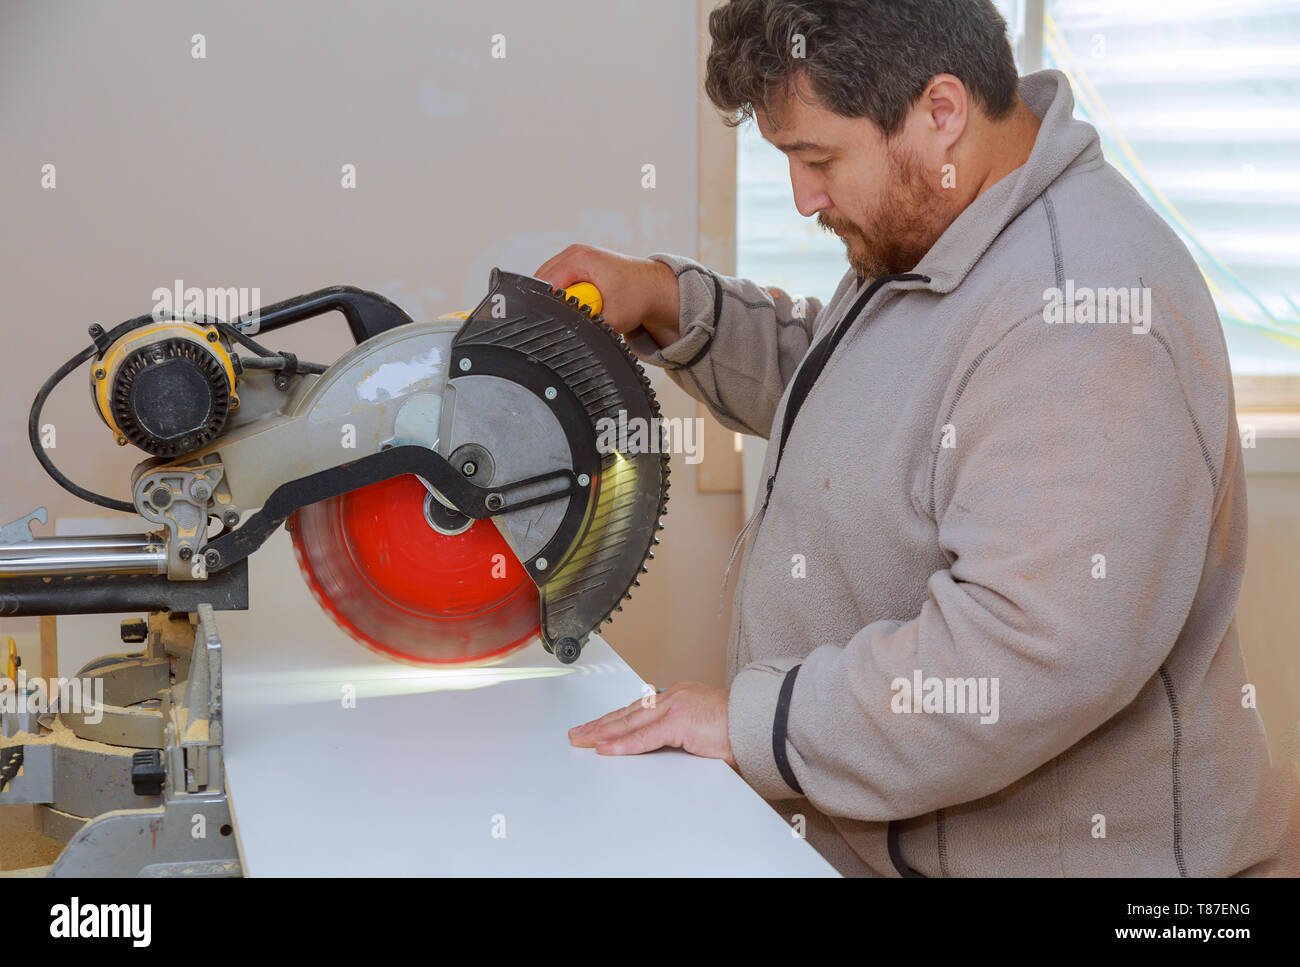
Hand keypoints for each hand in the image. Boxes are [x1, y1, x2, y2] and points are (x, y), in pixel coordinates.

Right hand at [535, 243, 680, 347]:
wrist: (654, 288)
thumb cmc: (639, 297)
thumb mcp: (612, 318)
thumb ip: (586, 324)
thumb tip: (568, 331)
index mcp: (580, 259)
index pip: (545, 283)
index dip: (547, 305)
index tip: (553, 321)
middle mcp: (575, 252)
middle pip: (543, 279)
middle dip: (551, 301)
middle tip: (569, 315)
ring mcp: (575, 255)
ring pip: (549, 280)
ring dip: (558, 297)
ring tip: (580, 306)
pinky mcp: (578, 263)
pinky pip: (559, 280)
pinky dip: (565, 293)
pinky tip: (580, 300)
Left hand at [568, 681, 736, 768]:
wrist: (762, 724)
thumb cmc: (741, 731)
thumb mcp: (703, 732)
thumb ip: (682, 737)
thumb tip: (667, 753)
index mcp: (680, 697)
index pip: (638, 710)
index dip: (615, 720)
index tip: (598, 729)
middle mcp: (674, 697)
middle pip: (628, 713)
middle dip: (600, 725)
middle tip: (578, 734)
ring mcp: (676, 707)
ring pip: (629, 722)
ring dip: (603, 733)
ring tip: (582, 741)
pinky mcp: (680, 721)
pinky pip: (645, 737)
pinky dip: (622, 744)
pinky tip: (606, 749)